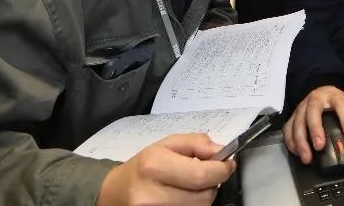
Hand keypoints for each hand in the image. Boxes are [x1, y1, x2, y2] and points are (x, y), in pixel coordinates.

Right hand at [95, 132, 234, 205]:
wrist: (116, 193)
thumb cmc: (143, 167)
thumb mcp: (166, 145)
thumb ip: (195, 143)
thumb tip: (219, 150)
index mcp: (154, 166)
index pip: (202, 175)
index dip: (221, 170)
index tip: (227, 164)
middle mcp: (152, 194)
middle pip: (204, 197)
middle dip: (211, 184)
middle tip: (205, 175)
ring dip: (202, 197)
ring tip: (189, 186)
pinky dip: (192, 205)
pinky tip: (182, 197)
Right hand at [283, 86, 343, 164]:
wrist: (324, 96)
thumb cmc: (339, 105)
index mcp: (333, 95)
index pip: (340, 104)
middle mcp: (315, 99)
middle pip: (312, 111)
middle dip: (315, 129)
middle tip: (319, 146)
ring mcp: (302, 107)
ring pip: (297, 122)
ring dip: (301, 141)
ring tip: (307, 157)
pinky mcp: (293, 117)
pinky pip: (288, 129)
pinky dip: (291, 142)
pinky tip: (298, 153)